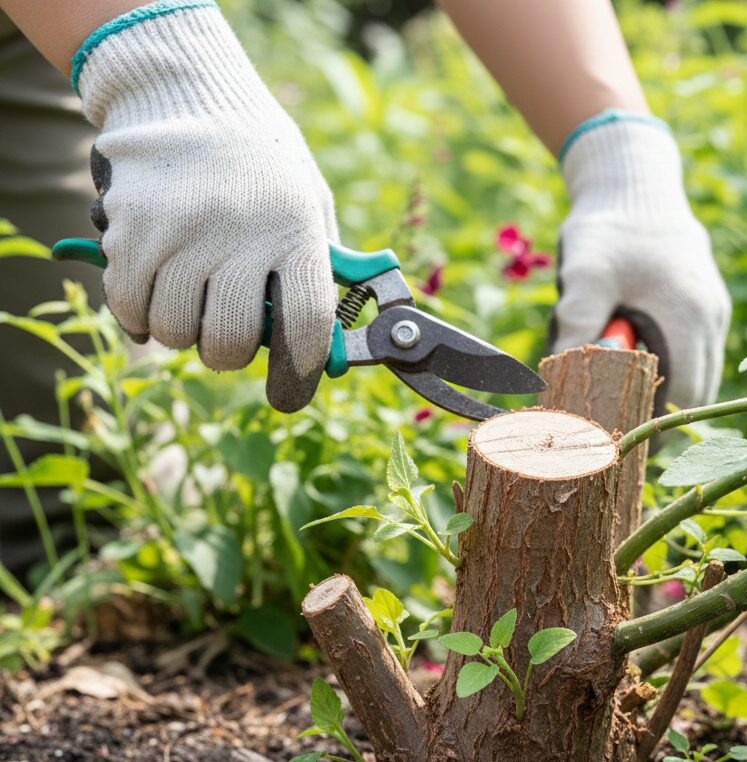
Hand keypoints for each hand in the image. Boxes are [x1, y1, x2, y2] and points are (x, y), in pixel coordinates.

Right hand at [75, 3, 337, 411]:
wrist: (191, 93)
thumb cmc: (263, 166)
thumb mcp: (310, 204)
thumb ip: (319, 270)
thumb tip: (326, 348)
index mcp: (297, 232)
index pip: (305, 325)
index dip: (299, 372)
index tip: (289, 393)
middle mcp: (241, 234)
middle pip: (229, 341)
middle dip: (228, 354)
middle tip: (228, 337)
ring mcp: (181, 231)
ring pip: (174, 331)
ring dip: (182, 332)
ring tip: (190, 303)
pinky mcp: (130, 227)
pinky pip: (129, 307)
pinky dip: (140, 315)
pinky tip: (154, 295)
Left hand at [550, 115, 730, 409]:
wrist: (633, 183)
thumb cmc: (608, 227)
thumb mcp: (585, 272)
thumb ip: (577, 323)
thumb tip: (561, 381)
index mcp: (689, 316)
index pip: (683, 399)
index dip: (652, 426)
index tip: (616, 436)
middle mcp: (711, 319)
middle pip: (694, 397)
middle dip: (654, 415)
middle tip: (611, 422)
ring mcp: (714, 314)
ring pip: (696, 379)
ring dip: (659, 392)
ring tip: (616, 388)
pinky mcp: (706, 309)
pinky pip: (693, 358)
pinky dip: (665, 370)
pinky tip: (628, 362)